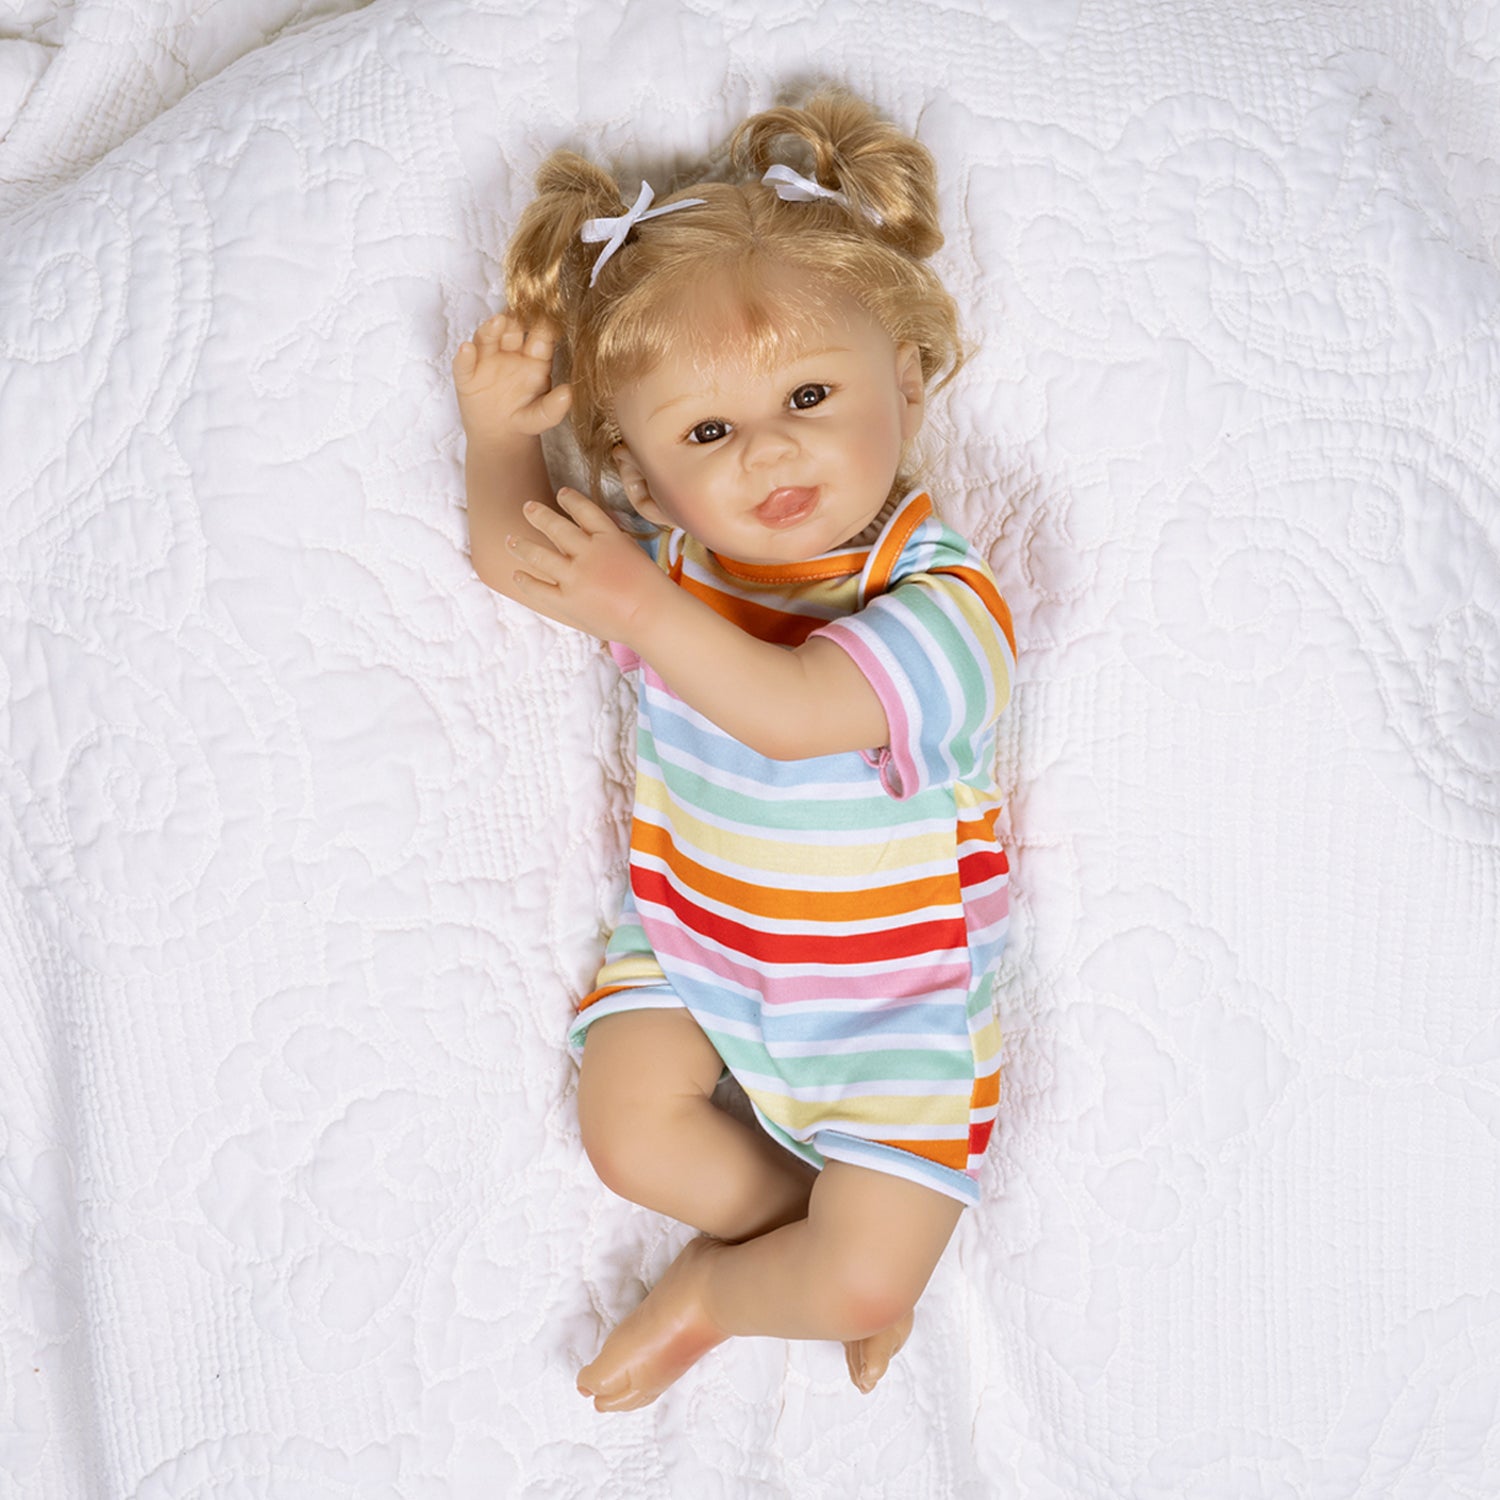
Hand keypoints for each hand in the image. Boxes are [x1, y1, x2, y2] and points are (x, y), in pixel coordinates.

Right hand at [452, 311, 572, 448]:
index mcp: (536, 358)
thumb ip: (554, 407)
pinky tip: (466, 349)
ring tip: (497, 322)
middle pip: (512, 330)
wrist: (499, 437)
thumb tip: (570, 393)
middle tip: (521, 309)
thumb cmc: (524, 419)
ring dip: (491, 329)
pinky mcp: (467, 375)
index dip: (544, 324)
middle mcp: (511, 352)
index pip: (540, 336)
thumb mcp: (542, 417)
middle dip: (516, 319)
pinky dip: (464, 356)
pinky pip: (464, 364)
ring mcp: (488, 360)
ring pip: (488, 339)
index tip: (549, 313)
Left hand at [506, 489, 666, 642]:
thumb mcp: (634, 554)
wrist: (653, 617)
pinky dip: (525, 581)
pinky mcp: (567, 601)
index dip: (571, 499)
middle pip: (556, 527)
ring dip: (521, 546)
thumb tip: (595, 535)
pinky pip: (538, 588)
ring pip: (539, 555)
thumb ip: (613, 542)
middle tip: (527, 507)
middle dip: (538, 514)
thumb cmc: (651, 588)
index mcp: (609, 538)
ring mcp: (575, 577)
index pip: (584, 510)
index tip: (562, 493)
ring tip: (510, 540)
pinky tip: (517, 575)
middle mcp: (588, 552)